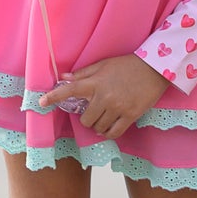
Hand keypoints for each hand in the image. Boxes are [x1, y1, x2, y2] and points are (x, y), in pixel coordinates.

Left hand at [36, 55, 170, 138]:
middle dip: (86, 118)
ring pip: (98, 127)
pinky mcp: (130, 115)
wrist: (155, 68)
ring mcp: (118, 108)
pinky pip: (113, 133)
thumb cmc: (128, 64)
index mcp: (96, 82)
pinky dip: (108, 132)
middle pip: (85, 119)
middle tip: (92, 111)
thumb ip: (84, 73)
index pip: (70, 90)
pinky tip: (109, 127)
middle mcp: (104, 97)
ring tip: (102, 118)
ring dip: (97, 125)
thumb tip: (63, 78)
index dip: (54, 97)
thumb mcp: (104, 64)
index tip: (41, 102)